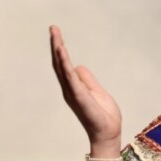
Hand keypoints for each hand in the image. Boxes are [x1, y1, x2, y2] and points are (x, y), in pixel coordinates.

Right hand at [49, 26, 121, 147]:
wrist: (108, 133)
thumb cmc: (103, 115)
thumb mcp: (97, 91)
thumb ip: (87, 79)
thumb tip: (78, 65)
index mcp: (73, 87)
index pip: (64, 65)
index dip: (59, 49)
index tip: (56, 33)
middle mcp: (69, 89)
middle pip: (59, 63)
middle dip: (56, 44)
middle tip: (52, 27)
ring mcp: (73, 92)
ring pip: (62, 67)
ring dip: (58, 49)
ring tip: (55, 34)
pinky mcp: (79, 95)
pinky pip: (70, 76)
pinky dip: (65, 63)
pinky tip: (61, 50)